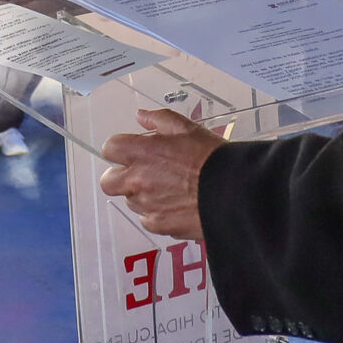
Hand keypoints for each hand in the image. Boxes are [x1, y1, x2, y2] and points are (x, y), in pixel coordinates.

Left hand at [96, 108, 226, 242]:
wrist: (235, 193)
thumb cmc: (213, 158)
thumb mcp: (188, 129)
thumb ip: (159, 120)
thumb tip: (141, 116)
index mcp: (141, 153)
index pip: (110, 149)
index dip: (120, 149)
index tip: (132, 151)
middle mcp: (137, 180)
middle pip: (108, 182)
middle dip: (120, 177)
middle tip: (142, 174)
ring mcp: (146, 205)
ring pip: (130, 201)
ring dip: (141, 195)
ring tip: (168, 189)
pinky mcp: (158, 225)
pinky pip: (147, 219)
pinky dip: (157, 214)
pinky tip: (175, 206)